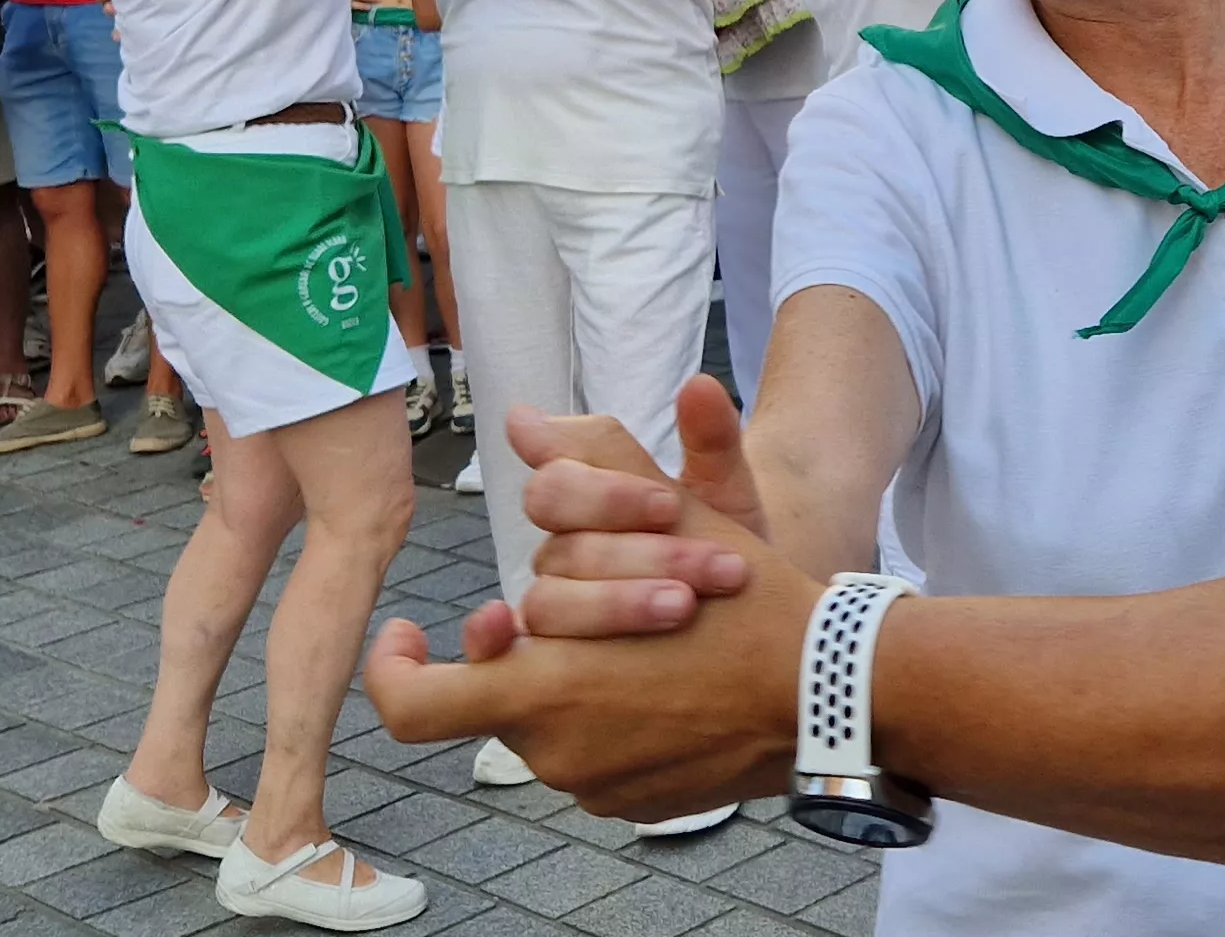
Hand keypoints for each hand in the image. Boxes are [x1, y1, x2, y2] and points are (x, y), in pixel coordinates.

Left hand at [359, 407, 819, 822]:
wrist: (829, 695)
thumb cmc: (747, 602)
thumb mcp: (669, 516)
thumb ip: (586, 468)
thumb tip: (522, 418)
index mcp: (538, 686)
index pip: (412, 704)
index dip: (394, 669)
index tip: (413, 633)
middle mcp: (552, 749)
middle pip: (494, 698)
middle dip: (524, 651)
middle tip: (574, 613)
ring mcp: (593, 785)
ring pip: (546, 729)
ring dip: (571, 686)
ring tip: (637, 642)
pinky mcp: (631, 806)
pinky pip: (593, 763)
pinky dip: (611, 727)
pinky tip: (663, 689)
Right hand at [519, 378, 772, 640]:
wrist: (754, 635)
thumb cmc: (729, 559)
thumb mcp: (730, 501)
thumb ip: (713, 443)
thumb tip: (698, 384)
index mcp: (593, 495)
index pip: (563, 471)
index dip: (610, 490)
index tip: (670, 506)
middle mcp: (562, 543)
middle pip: (556, 532)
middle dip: (630, 547)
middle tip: (706, 565)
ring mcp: (548, 602)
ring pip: (547, 595)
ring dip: (613, 601)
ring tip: (684, 607)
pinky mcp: (539, 663)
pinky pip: (493, 651)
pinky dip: (487, 640)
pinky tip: (501, 630)